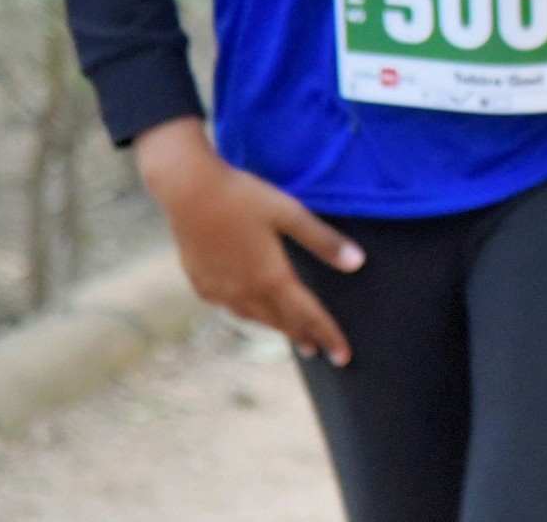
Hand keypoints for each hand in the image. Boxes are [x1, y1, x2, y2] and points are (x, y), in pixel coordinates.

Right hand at [135, 119, 359, 364]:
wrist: (188, 191)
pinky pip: (229, 307)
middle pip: (280, 320)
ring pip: (253, 317)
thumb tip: (358, 263)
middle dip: (302, 335)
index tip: (343, 357)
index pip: (308, 315)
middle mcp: (244, 291)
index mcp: (270, 277)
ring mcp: (219, 290)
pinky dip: (247, 313)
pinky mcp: (200, 282)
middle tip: (316, 350)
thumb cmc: (243, 197)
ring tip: (287, 333)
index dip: (328, 335)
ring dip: (274, 327)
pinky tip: (247, 309)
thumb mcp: (289, 213)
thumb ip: (323, 241)